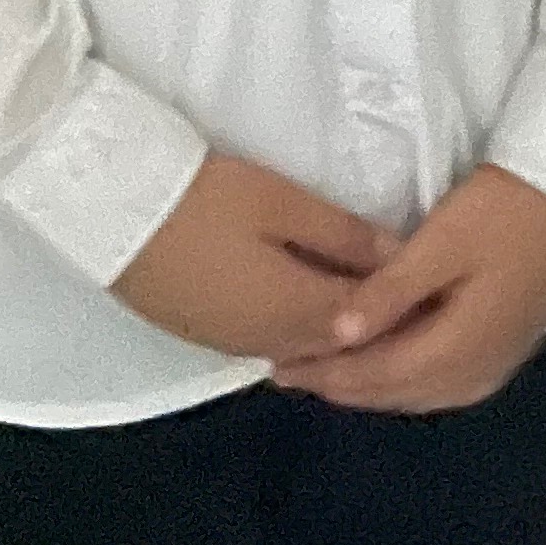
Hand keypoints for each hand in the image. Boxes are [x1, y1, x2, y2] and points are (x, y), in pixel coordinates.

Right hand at [113, 155, 394, 365]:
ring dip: (333, 329)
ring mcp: (236, 344)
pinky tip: (302, 303)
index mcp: (299, 312)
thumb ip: (344, 234)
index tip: (429, 282)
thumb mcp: (282, 202)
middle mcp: (273, 343)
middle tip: (401, 291)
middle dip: (372, 322)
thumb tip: (400, 258)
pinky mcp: (207, 336)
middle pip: (338, 343)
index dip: (401, 303)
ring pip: (303, 346)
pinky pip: (269, 342)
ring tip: (358, 292)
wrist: (116, 212)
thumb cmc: (206, 198)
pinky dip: (296, 329)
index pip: (368, 320)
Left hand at [268, 164, 545, 412]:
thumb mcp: (443, 243)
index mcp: (457, 352)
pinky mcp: (500, 352)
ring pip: (415, 391)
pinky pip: (436, 381)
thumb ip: (391, 292)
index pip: (376, 374)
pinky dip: (399, 376)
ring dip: (368, 384)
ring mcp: (491, 368)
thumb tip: (337, 336)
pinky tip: (380, 362)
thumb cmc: (503, 212)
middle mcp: (473, 376)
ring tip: (321, 369)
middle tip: (285, 371)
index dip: (325, 373)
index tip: (276, 366)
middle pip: (394, 391)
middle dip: (339, 383)